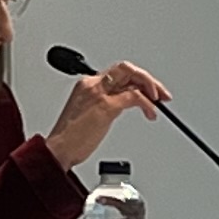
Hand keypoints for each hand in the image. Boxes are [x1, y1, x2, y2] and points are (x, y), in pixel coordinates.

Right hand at [42, 57, 173, 171]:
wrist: (58, 149)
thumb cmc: (70, 138)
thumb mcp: (88, 114)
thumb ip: (105, 103)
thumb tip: (125, 104)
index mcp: (87, 84)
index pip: (119, 72)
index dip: (137, 80)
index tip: (149, 91)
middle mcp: (93, 84)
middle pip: (127, 69)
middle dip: (148, 79)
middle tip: (161, 94)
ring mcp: (99, 93)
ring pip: (132, 77)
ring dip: (152, 87)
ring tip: (159, 102)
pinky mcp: (106, 106)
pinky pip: (134, 97)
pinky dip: (147, 104)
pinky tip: (151, 113)